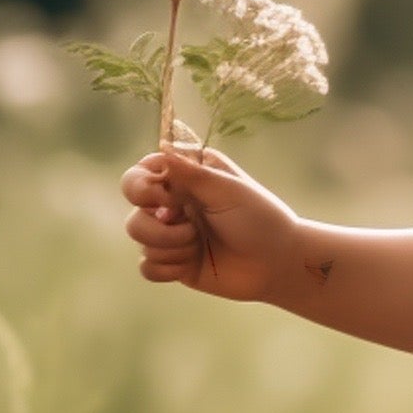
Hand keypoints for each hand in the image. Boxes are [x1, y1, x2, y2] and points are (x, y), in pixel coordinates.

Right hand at [119, 145, 299, 302]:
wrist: (278, 263)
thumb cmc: (261, 219)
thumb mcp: (229, 191)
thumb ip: (193, 173)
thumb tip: (163, 144)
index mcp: (187, 179)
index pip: (139, 175)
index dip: (142, 188)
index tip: (168, 199)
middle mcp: (175, 204)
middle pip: (134, 207)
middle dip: (158, 224)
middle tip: (190, 226)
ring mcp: (172, 234)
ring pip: (138, 236)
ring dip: (169, 245)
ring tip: (198, 245)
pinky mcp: (174, 262)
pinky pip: (147, 267)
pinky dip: (167, 268)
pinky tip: (191, 265)